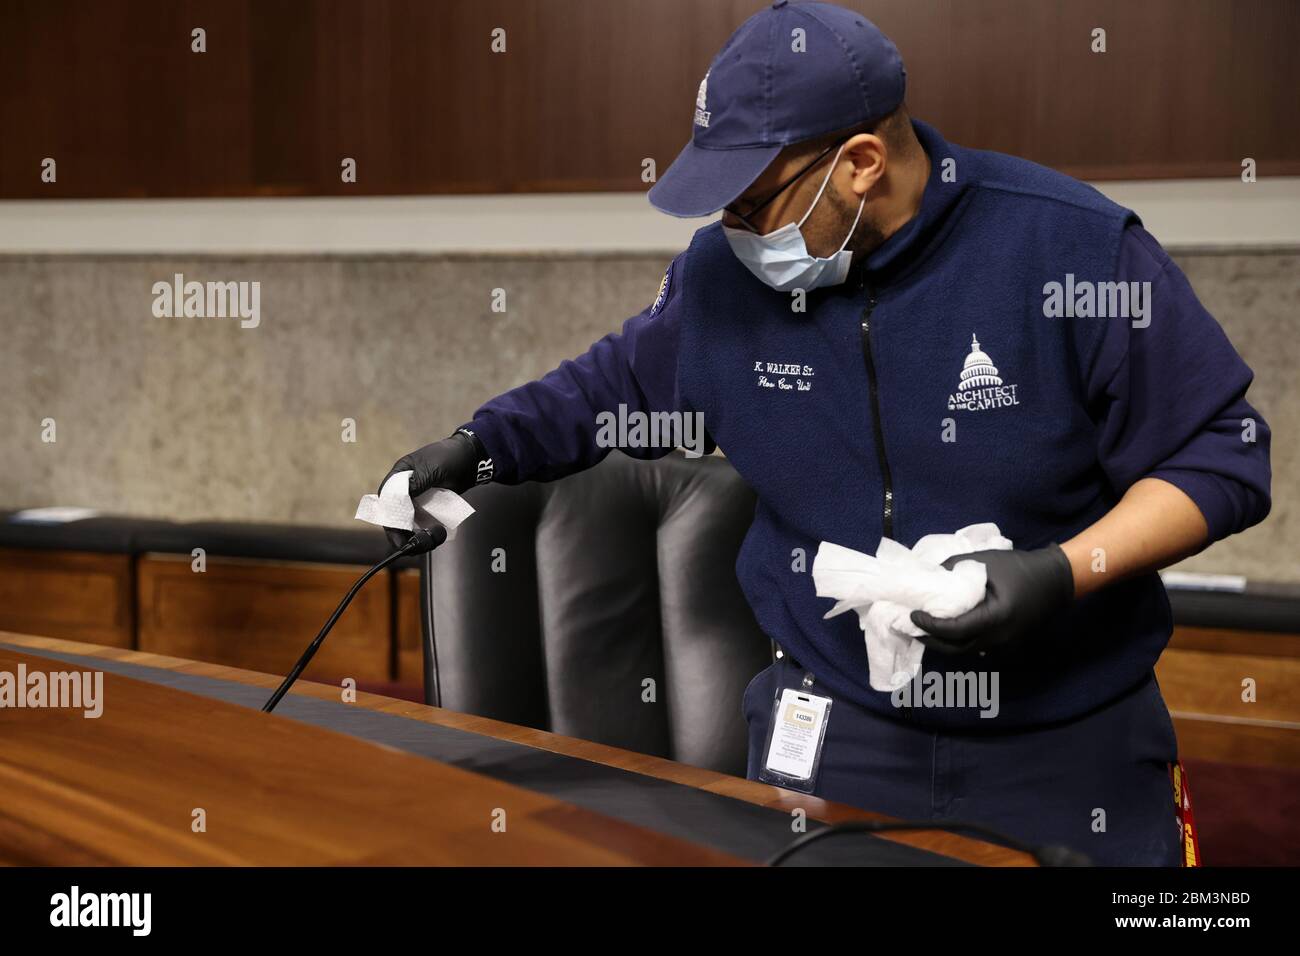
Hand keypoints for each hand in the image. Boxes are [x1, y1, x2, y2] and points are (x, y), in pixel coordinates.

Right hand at [377, 432, 479, 549]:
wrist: (471, 459)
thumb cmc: (450, 458)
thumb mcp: (430, 469)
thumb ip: (414, 484)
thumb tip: (399, 499)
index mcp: (400, 474)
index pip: (386, 498)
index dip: (389, 516)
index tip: (397, 532)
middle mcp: (405, 486)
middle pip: (394, 512)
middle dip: (399, 530)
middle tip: (408, 544)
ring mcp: (417, 496)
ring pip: (407, 518)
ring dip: (411, 532)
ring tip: (423, 541)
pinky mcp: (428, 503)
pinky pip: (421, 519)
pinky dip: (423, 528)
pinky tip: (431, 535)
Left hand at [910, 544, 1074, 654]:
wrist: (1056, 580)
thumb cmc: (1021, 567)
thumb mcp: (985, 561)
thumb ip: (954, 568)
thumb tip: (928, 575)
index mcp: (996, 618)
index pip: (954, 630)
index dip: (930, 626)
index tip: (913, 615)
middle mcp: (1000, 638)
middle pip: (957, 649)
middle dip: (931, 640)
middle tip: (912, 627)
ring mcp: (1005, 645)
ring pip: (966, 651)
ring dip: (944, 643)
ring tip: (924, 630)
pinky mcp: (1007, 644)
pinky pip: (977, 647)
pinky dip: (959, 641)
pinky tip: (946, 630)